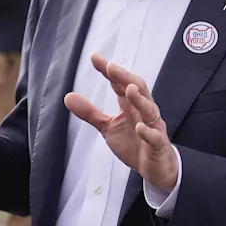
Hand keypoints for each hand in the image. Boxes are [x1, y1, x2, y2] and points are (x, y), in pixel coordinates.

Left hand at [63, 53, 178, 192]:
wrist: (155, 168)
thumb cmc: (134, 143)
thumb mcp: (108, 127)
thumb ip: (90, 113)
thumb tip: (67, 96)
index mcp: (130, 106)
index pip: (120, 84)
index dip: (108, 71)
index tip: (94, 57)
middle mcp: (143, 112)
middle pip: (137, 90)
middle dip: (124, 77)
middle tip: (111, 67)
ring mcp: (153, 128)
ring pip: (149, 110)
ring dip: (139, 99)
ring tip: (128, 89)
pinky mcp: (158, 146)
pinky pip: (155, 137)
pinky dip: (148, 132)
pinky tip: (139, 127)